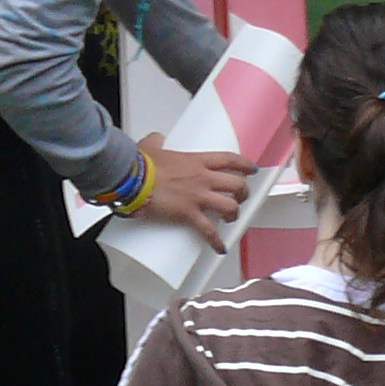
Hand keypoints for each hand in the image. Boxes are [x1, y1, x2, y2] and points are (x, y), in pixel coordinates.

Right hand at [137, 136, 252, 247]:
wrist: (133, 180)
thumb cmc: (141, 164)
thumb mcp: (151, 147)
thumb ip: (156, 141)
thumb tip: (157, 138)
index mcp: (197, 161)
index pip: (229, 160)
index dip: (244, 165)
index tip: (251, 169)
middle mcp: (203, 178)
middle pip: (236, 184)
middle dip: (243, 193)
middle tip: (241, 197)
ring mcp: (198, 197)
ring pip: (230, 206)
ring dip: (234, 214)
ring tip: (230, 219)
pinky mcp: (189, 214)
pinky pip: (209, 230)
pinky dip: (216, 241)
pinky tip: (219, 247)